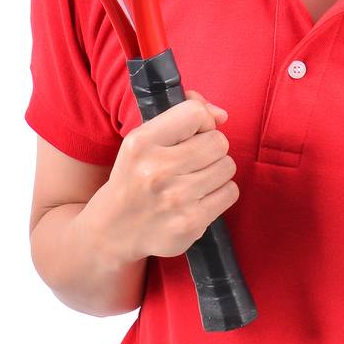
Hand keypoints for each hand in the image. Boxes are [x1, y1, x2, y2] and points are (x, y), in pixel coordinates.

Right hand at [93, 89, 237, 262]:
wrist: (114, 229)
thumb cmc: (135, 177)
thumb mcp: (143, 139)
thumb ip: (182, 116)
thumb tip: (221, 114)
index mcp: (141, 143)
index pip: (195, 114)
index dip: (203, 121)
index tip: (193, 134)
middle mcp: (156, 170)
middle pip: (218, 142)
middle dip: (211, 147)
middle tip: (194, 160)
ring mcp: (175, 199)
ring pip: (227, 166)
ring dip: (217, 170)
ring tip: (195, 178)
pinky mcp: (191, 223)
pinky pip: (230, 192)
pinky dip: (220, 192)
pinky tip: (200, 197)